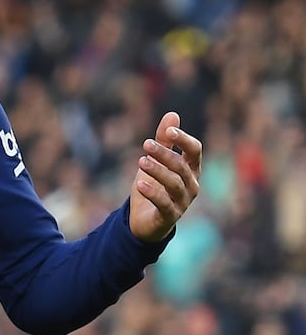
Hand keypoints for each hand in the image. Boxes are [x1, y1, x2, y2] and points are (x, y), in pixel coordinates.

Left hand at [128, 111, 202, 242]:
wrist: (145, 220)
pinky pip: (164, 205)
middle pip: (182, 166)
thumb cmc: (155, 185)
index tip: (169, 131)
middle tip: (145, 144)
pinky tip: (140, 184)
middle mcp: (191, 185)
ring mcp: (182, 202)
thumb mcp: (157, 160)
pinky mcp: (170, 217)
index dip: (184, 140)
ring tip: (141, 160)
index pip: (195, 151)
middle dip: (164, 154)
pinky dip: (153, 193)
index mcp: (191, 169)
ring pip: (174, 184)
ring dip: (158, 171)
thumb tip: (173, 114)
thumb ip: (164, 140)